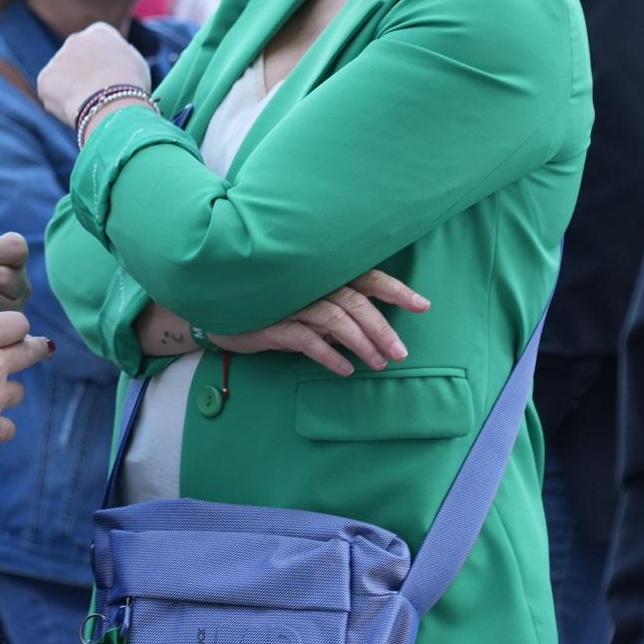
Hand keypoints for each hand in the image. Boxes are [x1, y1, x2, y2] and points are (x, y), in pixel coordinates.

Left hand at [37, 23, 151, 126]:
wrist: (112, 103)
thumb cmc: (131, 85)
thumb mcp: (136, 62)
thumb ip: (120, 56)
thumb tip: (113, 59)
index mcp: (99, 32)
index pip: (97, 44)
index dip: (103, 64)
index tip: (109, 80)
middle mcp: (75, 39)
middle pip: (77, 59)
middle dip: (83, 75)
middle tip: (95, 97)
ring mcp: (57, 59)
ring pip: (63, 77)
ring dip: (71, 90)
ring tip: (87, 107)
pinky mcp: (45, 79)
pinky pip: (51, 93)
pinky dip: (60, 104)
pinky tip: (74, 111)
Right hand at [208, 270, 430, 376]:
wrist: (219, 310)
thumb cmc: (269, 305)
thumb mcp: (305, 302)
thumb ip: (334, 309)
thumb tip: (371, 329)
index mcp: (322, 274)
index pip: (366, 277)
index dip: (396, 289)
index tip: (423, 305)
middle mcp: (309, 283)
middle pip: (355, 301)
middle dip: (382, 327)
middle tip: (402, 352)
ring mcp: (290, 301)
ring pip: (336, 319)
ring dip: (361, 343)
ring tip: (379, 364)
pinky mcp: (272, 323)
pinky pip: (307, 340)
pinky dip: (329, 355)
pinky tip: (345, 369)